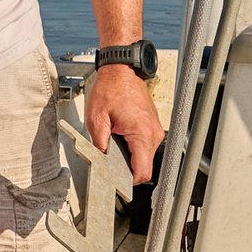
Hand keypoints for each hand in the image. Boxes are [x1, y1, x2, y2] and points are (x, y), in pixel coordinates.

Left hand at [85, 62, 164, 184]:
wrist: (122, 69)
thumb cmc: (111, 88)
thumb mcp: (96, 119)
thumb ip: (99, 144)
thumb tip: (101, 162)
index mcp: (141, 134)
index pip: (142, 171)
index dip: (128, 181)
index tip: (116, 182)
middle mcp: (152, 133)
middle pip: (144, 167)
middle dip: (126, 169)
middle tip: (109, 164)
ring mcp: (154, 130)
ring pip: (144, 157)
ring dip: (129, 158)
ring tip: (113, 148)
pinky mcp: (151, 127)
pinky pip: (144, 146)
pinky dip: (133, 148)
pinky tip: (120, 140)